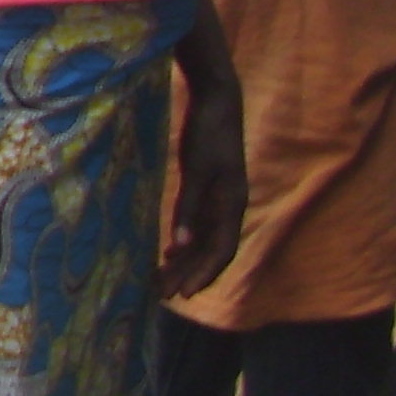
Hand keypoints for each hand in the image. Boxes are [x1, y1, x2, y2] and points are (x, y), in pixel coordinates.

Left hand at [162, 65, 247, 297]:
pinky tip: (170, 251)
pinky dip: (186, 241)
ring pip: (205, 240)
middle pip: (211, 251)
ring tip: (162, 279)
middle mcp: (230, 207)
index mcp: (233, 205)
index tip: (184, 293)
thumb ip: (190, 206)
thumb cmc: (208, 133)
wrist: (217, 101)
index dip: (204, 274)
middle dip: (189, 273)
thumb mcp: (197, 169)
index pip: (221, 251)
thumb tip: (182, 246)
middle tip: (162, 294)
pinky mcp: (211, 190)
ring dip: (186, 261)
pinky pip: (201, 226)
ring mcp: (222, 199)